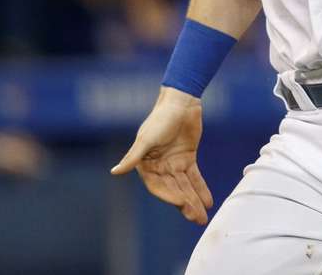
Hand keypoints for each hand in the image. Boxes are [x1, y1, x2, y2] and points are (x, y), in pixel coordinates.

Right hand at [110, 87, 214, 223]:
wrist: (181, 102)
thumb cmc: (160, 118)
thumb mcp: (146, 138)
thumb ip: (133, 157)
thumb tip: (114, 172)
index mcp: (146, 165)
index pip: (158, 186)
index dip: (170, 196)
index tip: (182, 203)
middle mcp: (159, 167)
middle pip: (173, 189)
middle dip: (185, 204)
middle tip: (197, 219)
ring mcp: (173, 163)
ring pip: (185, 186)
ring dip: (194, 200)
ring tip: (202, 217)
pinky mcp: (187, 158)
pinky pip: (194, 177)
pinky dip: (201, 188)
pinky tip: (207, 201)